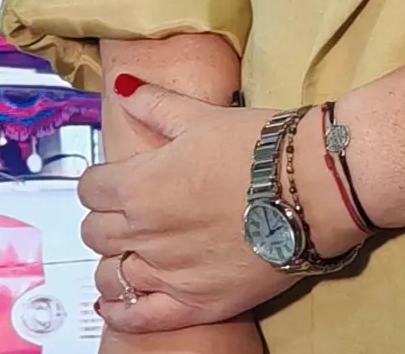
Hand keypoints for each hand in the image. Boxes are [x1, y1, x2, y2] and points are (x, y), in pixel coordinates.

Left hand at [79, 80, 302, 334]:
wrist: (314, 187)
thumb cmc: (262, 147)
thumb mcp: (203, 116)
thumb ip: (156, 105)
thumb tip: (125, 87)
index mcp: (140, 183)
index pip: (91, 188)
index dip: (102, 182)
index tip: (116, 181)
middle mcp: (145, 231)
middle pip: (96, 231)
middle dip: (107, 219)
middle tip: (131, 213)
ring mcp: (167, 272)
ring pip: (110, 276)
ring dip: (115, 262)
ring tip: (133, 255)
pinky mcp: (195, 303)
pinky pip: (138, 317)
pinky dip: (121, 311)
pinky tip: (118, 302)